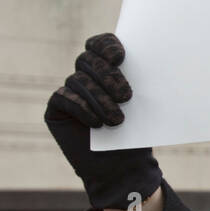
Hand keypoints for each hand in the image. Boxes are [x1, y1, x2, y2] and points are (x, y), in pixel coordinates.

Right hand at [44, 33, 162, 210]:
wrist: (124, 166)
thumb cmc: (137, 133)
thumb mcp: (144, 105)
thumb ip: (140, 81)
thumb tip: (153, 58)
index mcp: (109, 67)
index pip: (100, 44)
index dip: (106, 45)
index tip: (121, 57)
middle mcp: (86, 75)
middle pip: (88, 60)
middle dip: (108, 76)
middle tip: (127, 97)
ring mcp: (70, 90)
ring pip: (78, 80)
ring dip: (100, 99)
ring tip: (117, 121)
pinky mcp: (56, 108)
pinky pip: (64, 97)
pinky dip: (82, 108)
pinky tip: (96, 123)